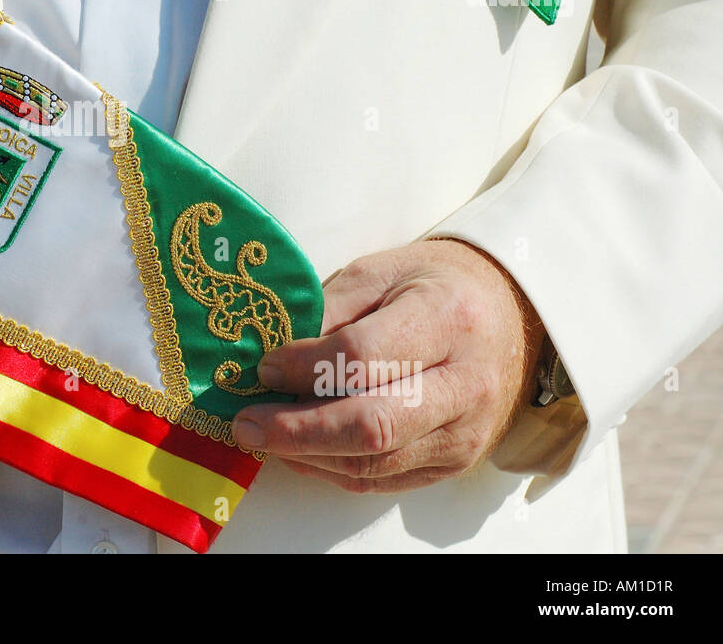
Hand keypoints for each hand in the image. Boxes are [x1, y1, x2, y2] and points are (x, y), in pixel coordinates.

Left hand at [233, 239, 544, 492]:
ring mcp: (465, 431)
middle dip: (297, 430)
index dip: (304, 368)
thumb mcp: (379, 274)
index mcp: (446, 318)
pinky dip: (331, 470)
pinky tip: (299, 451)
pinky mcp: (455, 462)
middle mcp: (464, 382)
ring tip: (263, 435)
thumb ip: (327, 311)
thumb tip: (272, 356)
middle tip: (245, 422)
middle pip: (371, 425)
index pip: (363, 357)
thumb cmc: (434, 287)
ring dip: (307, 455)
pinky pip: (382, 480)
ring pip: (374, 462)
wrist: (508, 316)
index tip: (264, 366)